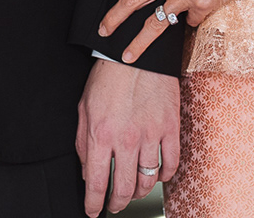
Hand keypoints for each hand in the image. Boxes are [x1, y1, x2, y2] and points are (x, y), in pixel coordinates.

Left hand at [77, 59, 178, 215]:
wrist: (135, 53)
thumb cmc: (108, 77)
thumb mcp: (84, 108)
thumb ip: (82, 142)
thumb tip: (87, 171)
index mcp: (100, 134)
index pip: (97, 182)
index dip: (94, 203)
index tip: (93, 211)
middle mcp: (125, 139)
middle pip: (124, 188)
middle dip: (117, 203)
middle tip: (115, 205)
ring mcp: (150, 135)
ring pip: (147, 181)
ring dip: (139, 192)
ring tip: (134, 191)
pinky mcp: (170, 128)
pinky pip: (171, 164)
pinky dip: (164, 176)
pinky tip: (157, 174)